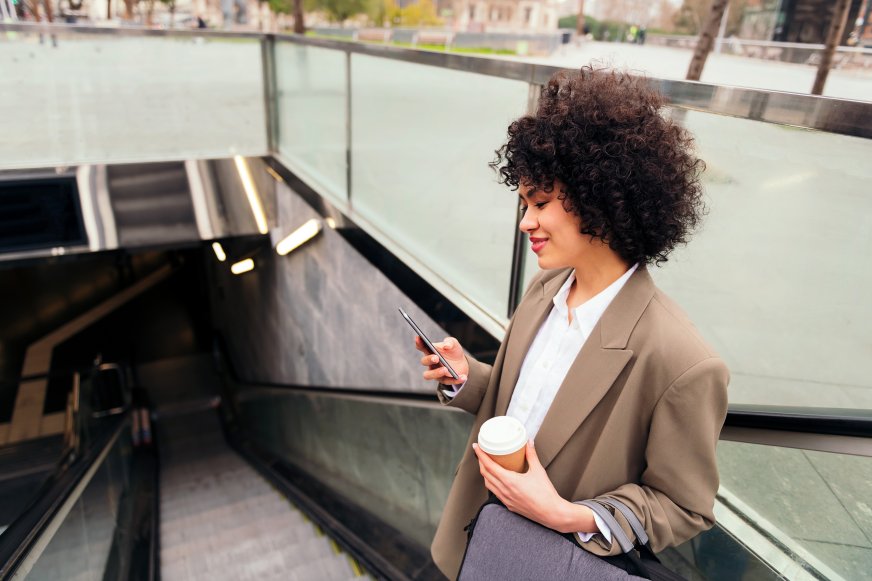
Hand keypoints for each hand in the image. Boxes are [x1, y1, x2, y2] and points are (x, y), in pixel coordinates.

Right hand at [414, 335, 468, 384]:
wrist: (461, 363)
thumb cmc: (454, 351)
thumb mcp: (454, 344)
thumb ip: (450, 342)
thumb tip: (446, 346)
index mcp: (430, 351)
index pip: (422, 347)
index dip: (419, 343)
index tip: (418, 338)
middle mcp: (430, 362)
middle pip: (424, 361)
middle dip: (429, 359)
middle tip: (436, 357)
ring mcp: (435, 372)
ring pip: (428, 375)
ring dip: (436, 372)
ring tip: (446, 369)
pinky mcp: (444, 380)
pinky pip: (447, 381)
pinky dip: (455, 380)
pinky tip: (463, 376)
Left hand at [472, 440, 596, 533]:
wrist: (551, 513)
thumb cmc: (545, 494)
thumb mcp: (538, 471)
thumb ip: (531, 455)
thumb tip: (528, 443)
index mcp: (509, 481)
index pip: (488, 465)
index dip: (480, 455)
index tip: (476, 446)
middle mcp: (504, 491)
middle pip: (485, 474)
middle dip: (481, 462)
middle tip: (481, 452)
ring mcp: (505, 499)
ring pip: (488, 484)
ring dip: (485, 473)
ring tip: (487, 464)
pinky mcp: (509, 505)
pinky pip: (495, 492)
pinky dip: (491, 483)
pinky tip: (496, 479)